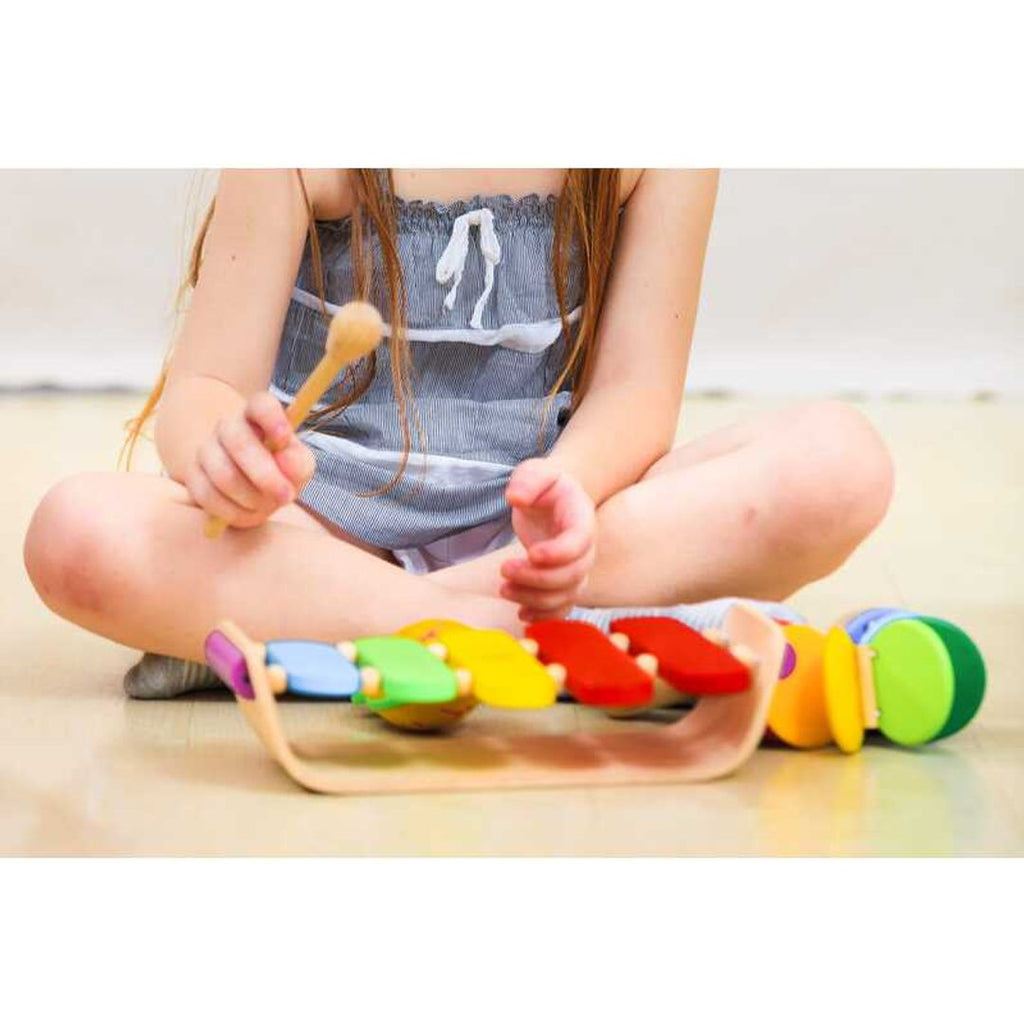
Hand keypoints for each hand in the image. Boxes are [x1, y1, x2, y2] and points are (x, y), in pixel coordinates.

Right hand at [185, 392, 314, 528]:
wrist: (251, 486)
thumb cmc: (281, 470)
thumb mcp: (298, 466)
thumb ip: (298, 463)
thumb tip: (286, 462)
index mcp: (259, 415)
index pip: (261, 404)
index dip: (272, 417)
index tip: (284, 437)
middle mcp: (229, 426)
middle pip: (238, 441)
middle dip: (264, 474)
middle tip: (287, 496)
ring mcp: (207, 449)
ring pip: (222, 473)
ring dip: (250, 497)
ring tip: (268, 506)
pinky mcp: (193, 475)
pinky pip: (206, 494)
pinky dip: (231, 511)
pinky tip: (248, 513)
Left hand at [500, 458, 595, 621]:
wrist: (556, 500)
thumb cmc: (545, 486)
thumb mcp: (536, 471)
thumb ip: (528, 480)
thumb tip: (516, 497)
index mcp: (582, 519)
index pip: (579, 542)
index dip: (558, 553)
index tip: (530, 553)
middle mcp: (585, 549)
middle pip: (573, 575)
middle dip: (538, 578)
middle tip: (504, 569)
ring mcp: (577, 569)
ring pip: (566, 595)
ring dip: (535, 599)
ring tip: (503, 589)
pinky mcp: (564, 584)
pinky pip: (562, 608)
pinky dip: (544, 616)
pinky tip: (520, 614)